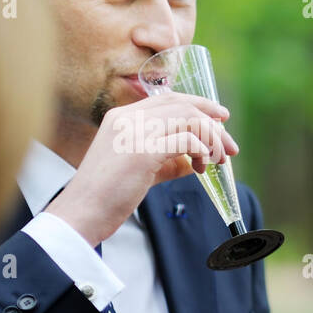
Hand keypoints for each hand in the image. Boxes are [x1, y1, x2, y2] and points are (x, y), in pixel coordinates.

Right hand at [46, 92, 238, 246]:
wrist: (82, 213)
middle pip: (183, 106)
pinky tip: (202, 167)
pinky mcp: (142, 151)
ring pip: (189, 120)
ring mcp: (134, 132)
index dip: (199, 106)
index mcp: (122, 118)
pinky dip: (202, 151)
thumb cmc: (108, 195)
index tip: (220, 120)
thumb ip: (167, 161)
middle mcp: (127, 118)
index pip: (169, 99)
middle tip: (230, 145)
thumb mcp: (141, 170)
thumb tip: (197, 161)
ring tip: (219, 160)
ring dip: (212, 140)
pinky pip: (186, 140)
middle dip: (213, 123)